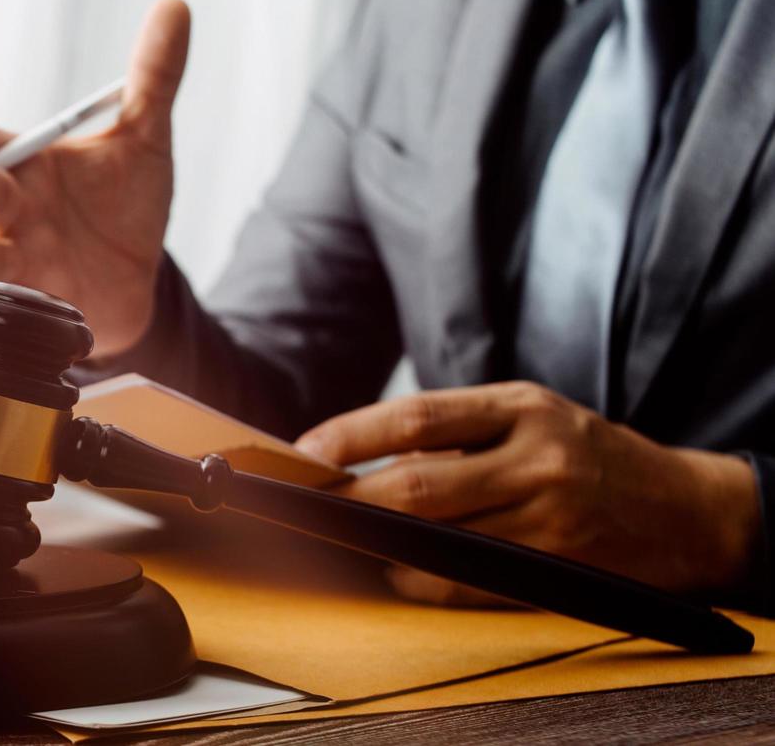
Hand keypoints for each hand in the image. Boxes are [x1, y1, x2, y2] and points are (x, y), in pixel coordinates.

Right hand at [0, 0, 191, 357]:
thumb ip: (152, 78)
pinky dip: (3, 304)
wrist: (140, 281)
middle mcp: (8, 210)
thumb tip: (175, 5)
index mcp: (22, 164)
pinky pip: (13, 304)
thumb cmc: (122, 206)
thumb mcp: (144, 139)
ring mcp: (17, 258)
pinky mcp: (35, 304)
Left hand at [296, 381, 761, 604]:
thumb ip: (456, 432)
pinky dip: (422, 581)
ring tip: (342, 542)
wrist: (685, 510)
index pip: (417, 415)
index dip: (350, 435)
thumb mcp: (532, 418)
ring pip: (439, 539)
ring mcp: (550, 515)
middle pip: (418, 483)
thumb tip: (356, 456)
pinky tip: (399, 573)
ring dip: (379, 546)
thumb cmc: (586, 457)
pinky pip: (469, 583)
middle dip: (350, 499)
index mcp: (522, 407)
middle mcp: (537, 457)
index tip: (303, 451)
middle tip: (306, 506)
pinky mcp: (558, 566)